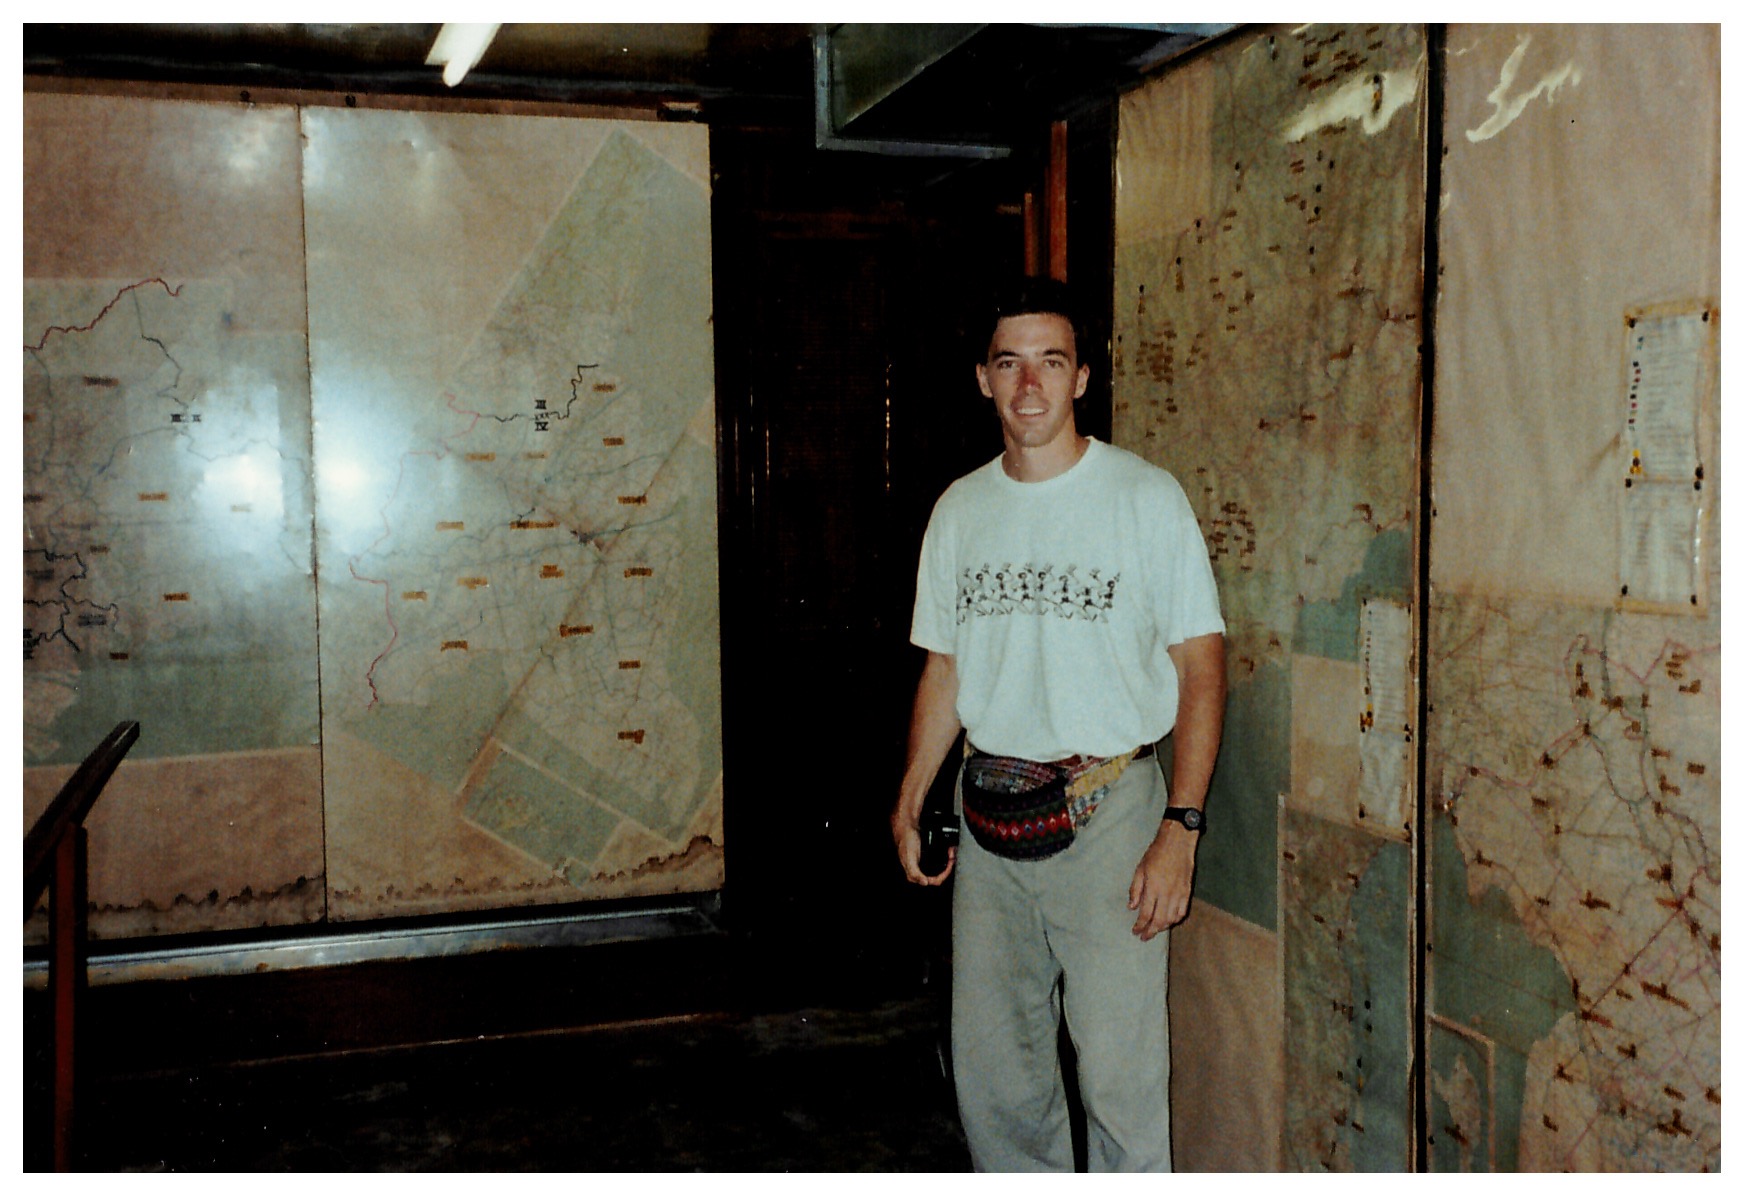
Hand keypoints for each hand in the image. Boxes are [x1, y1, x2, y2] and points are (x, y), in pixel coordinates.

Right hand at [892, 808, 954, 885]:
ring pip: (939, 868)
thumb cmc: (906, 839)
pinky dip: (944, 856)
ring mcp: (922, 864)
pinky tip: (947, 850)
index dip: (944, 874)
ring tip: (951, 851)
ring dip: (947, 861)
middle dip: (948, 866)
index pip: (934, 881)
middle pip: (938, 876)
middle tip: (951, 854)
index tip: (950, 864)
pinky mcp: (925, 857)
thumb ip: (914, 872)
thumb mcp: (909, 856)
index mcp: (913, 874)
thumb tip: (924, 882)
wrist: (905, 825)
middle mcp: (918, 871)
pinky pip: (938, 860)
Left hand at [1127, 821, 1197, 939]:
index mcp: (1153, 887)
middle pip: (1159, 920)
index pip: (1145, 914)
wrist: (1177, 842)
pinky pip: (1182, 912)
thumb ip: (1135, 889)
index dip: (1140, 926)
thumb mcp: (1140, 869)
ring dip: (1162, 928)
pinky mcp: (1187, 892)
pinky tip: (1169, 921)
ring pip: (1171, 919)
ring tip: (1154, 930)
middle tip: (1144, 937)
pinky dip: (1175, 920)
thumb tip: (1131, 907)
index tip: (1135, 931)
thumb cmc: (1156, 853)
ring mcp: (1179, 894)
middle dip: (1150, 932)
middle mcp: (1167, 893)